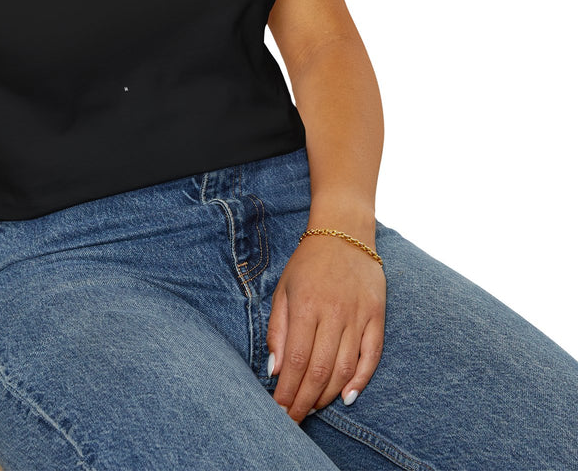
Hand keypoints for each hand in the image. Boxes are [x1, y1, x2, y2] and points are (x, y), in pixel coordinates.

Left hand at [267, 234, 385, 421]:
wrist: (344, 233)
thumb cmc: (308, 263)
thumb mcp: (283, 290)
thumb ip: (278, 330)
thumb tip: (275, 370)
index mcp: (306, 306)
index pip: (296, 360)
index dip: (288, 390)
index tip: (279, 410)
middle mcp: (334, 313)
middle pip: (320, 370)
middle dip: (305, 400)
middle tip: (294, 419)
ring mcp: (358, 315)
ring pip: (345, 368)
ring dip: (328, 395)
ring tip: (313, 408)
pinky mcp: (377, 316)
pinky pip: (372, 356)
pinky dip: (361, 380)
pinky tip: (347, 397)